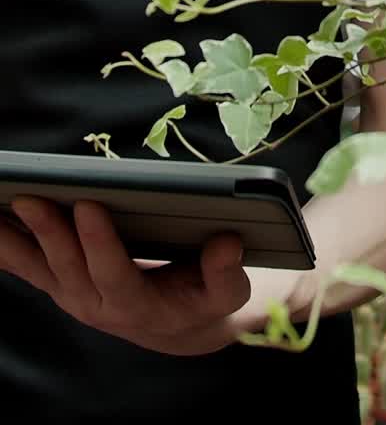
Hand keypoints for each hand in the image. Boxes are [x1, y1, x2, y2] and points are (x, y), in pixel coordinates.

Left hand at [0, 196, 250, 355]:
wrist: (178, 325)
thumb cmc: (204, 298)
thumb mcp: (226, 292)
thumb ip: (224, 273)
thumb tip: (226, 244)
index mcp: (140, 308)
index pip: (114, 276)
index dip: (100, 244)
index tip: (89, 206)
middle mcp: (97, 306)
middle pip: (67, 268)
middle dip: (47, 232)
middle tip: (31, 197)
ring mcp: (72, 295)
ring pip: (37, 267)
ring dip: (12, 239)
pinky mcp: (59, 282)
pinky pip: (25, 264)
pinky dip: (4, 245)